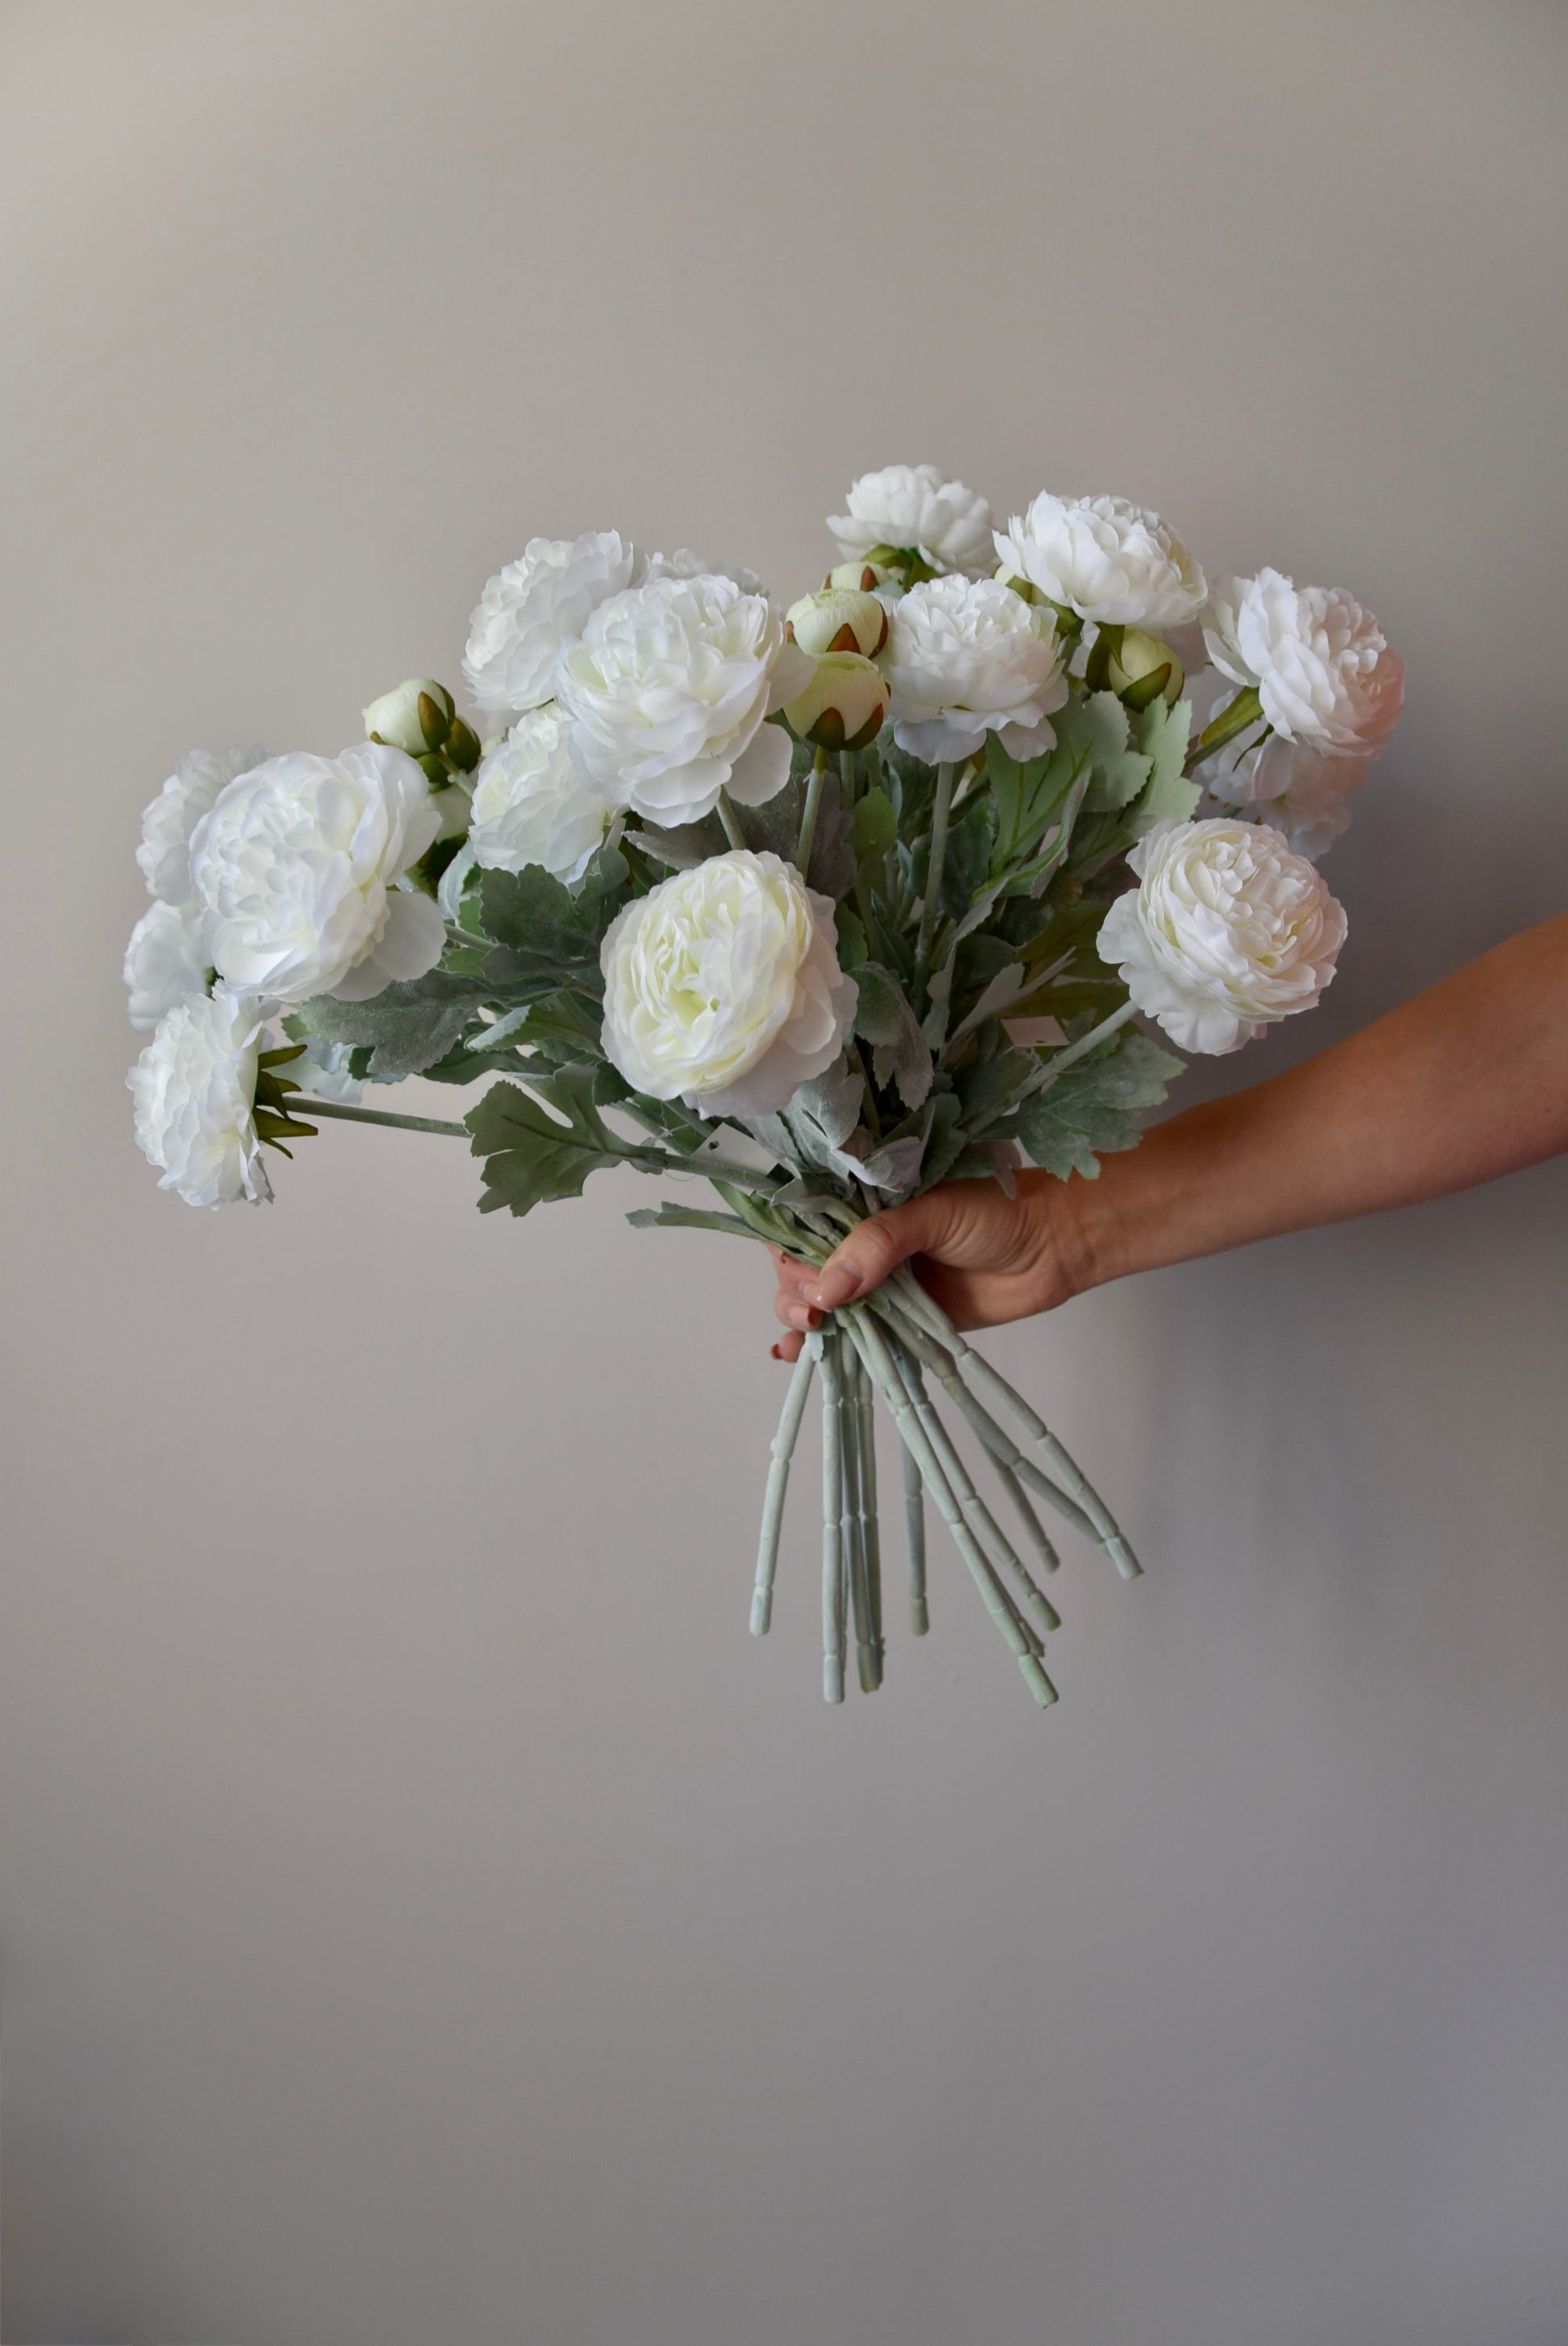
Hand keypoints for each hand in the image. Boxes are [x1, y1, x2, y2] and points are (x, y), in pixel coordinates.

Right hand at [769, 1171, 1096, 1360]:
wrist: (1052, 1248)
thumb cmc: (998, 1212)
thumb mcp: (933, 1213)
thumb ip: (879, 1244)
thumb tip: (828, 1290)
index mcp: (863, 1200)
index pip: (802, 1219)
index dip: (790, 1247)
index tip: (804, 1272)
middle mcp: (861, 1239)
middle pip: (800, 1265)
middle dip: (796, 1288)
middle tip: (819, 1306)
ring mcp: (876, 1281)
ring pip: (816, 1301)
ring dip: (799, 1317)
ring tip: (811, 1328)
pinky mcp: (894, 1319)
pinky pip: (848, 1332)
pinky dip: (817, 1346)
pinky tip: (790, 1354)